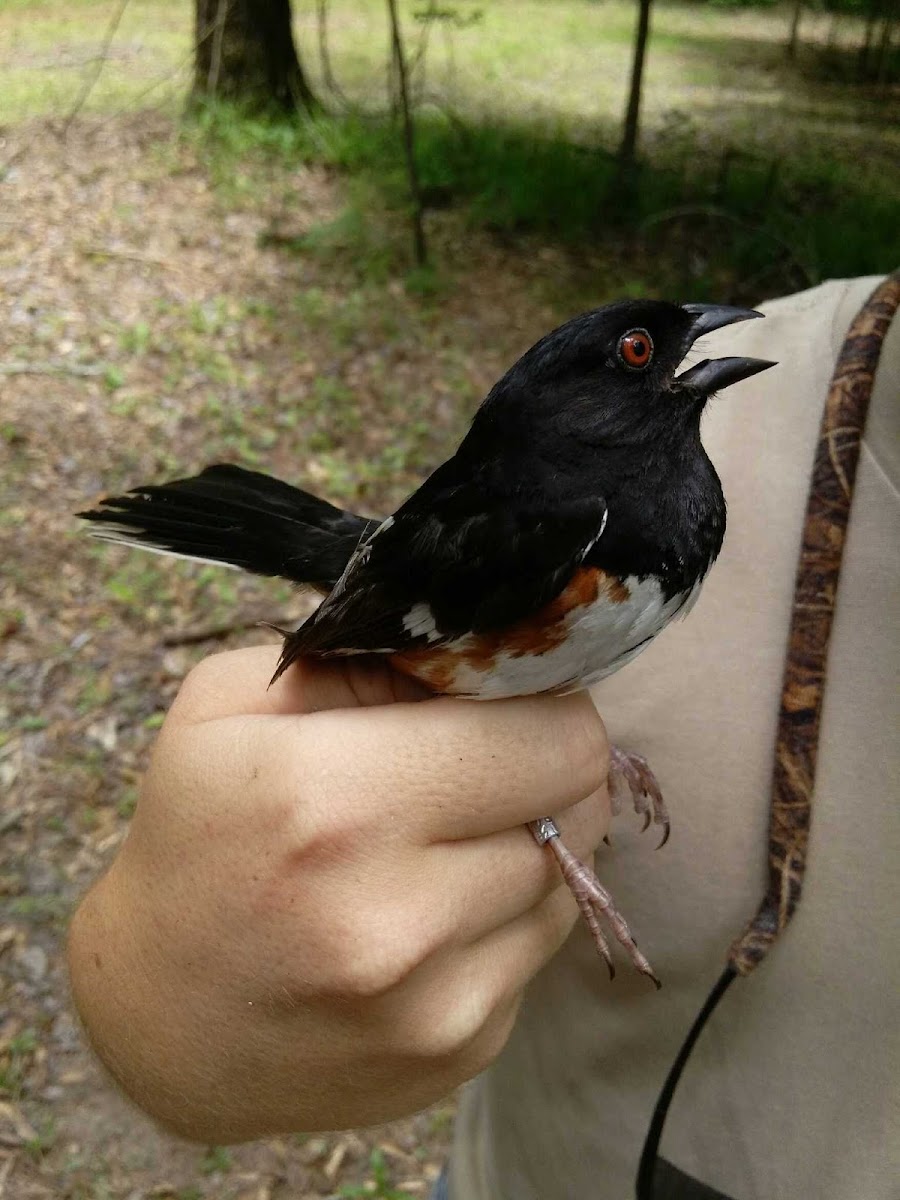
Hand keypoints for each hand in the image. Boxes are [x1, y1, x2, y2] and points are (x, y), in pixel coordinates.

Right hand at [67, 646, 608, 1141]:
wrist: (159, 1019)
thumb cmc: (196, 835)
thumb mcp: (235, 704)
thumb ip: (365, 658)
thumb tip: (484, 658)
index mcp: (337, 803)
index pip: (555, 740)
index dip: (547, 707)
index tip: (511, 704)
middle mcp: (398, 916)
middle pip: (580, 807)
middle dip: (544, 769)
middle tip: (485, 765)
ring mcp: (436, 1003)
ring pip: (569, 879)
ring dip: (527, 844)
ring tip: (446, 841)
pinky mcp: (460, 1053)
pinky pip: (539, 949)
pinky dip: (505, 915)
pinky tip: (434, 912)